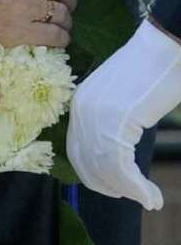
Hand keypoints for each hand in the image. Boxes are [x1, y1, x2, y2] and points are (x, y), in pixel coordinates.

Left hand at [66, 19, 180, 208]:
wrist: (166, 45)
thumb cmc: (154, 68)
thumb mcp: (123, 96)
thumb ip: (112, 118)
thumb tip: (119, 146)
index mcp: (80, 103)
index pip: (77, 151)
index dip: (95, 174)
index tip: (115, 188)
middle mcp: (82, 112)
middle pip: (87, 164)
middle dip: (111, 186)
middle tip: (135, 197)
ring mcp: (96, 118)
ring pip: (105, 170)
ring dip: (129, 192)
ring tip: (150, 200)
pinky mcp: (116, 123)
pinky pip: (120, 168)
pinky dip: (136, 188)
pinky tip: (151, 197)